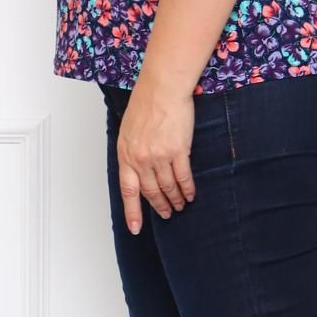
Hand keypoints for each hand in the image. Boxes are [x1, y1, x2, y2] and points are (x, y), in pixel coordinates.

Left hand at [115, 81, 196, 233]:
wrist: (162, 88)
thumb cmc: (146, 103)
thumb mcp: (128, 130)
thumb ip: (131, 151)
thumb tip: (138, 168)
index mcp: (126, 154)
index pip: (128, 191)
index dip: (132, 212)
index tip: (136, 228)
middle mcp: (141, 159)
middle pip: (151, 192)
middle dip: (160, 206)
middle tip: (167, 214)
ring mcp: (159, 156)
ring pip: (168, 187)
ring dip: (175, 199)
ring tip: (180, 205)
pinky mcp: (178, 151)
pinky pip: (183, 177)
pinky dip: (187, 188)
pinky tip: (190, 194)